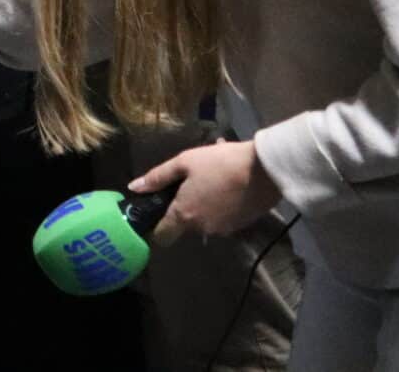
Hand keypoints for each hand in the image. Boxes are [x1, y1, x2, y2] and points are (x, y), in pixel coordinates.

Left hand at [130, 140, 283, 246]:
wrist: (264, 171)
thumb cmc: (219, 164)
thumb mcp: (183, 163)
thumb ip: (157, 178)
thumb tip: (134, 188)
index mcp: (184, 215)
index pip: (162, 236)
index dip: (156, 226)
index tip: (156, 211)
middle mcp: (202, 229)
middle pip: (184, 225)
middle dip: (183, 207)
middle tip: (190, 182)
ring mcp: (223, 230)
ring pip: (203, 222)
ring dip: (202, 205)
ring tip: (210, 180)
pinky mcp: (240, 226)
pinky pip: (221, 219)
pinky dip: (219, 207)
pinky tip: (226, 187)